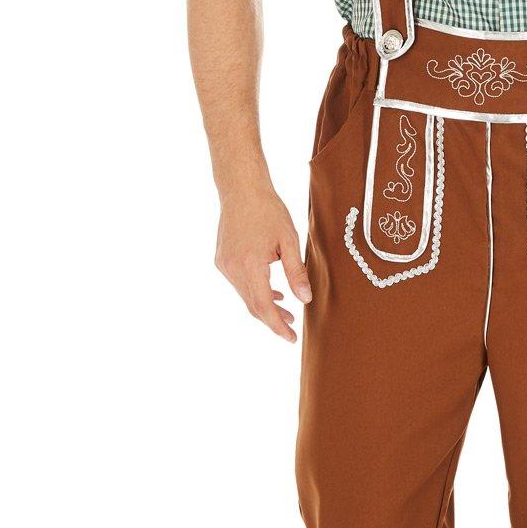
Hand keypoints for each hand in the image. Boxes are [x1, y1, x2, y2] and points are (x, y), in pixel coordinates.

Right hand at [215, 183, 311, 342]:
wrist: (241, 189)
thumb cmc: (268, 210)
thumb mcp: (289, 240)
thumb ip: (296, 272)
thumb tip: (305, 300)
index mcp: (250, 265)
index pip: (263, 306)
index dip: (277, 325)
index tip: (290, 338)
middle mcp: (232, 268)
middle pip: (252, 305)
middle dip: (272, 319)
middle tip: (291, 326)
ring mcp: (224, 265)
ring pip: (245, 296)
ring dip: (264, 305)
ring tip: (285, 310)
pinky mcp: (221, 260)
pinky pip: (239, 284)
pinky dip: (254, 291)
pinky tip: (271, 292)